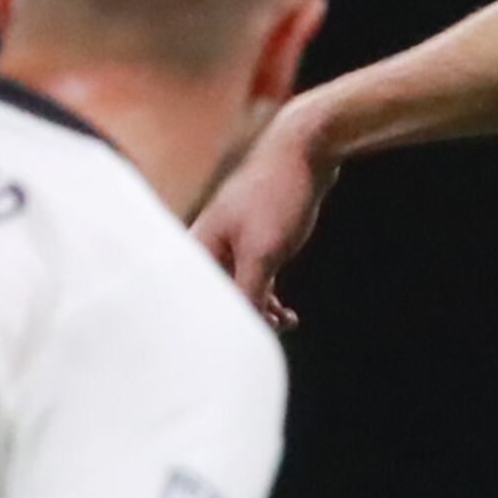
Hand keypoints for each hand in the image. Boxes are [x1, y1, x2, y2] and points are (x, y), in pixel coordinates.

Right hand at [194, 105, 337, 328]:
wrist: (304, 147)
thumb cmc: (276, 195)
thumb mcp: (263, 253)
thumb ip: (247, 292)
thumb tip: (240, 327)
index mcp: (199, 244)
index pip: (193, 298)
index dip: (205, 325)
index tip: (221, 349)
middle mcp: (209, 242)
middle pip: (214, 296)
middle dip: (238, 320)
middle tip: (265, 338)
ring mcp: (232, 238)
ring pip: (238, 288)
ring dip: (260, 310)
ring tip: (286, 324)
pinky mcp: (255, 235)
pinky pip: (253, 276)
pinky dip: (268, 296)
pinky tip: (288, 313)